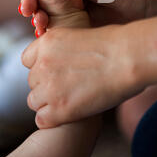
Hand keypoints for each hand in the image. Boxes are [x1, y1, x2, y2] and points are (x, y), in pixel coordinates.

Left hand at [22, 25, 144, 127]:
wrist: (128, 58)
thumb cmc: (114, 45)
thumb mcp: (78, 35)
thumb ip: (61, 49)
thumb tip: (59, 61)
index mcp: (46, 42)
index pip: (27, 60)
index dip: (42, 67)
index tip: (58, 71)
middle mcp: (42, 64)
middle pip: (32, 82)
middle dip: (48, 85)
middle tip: (71, 87)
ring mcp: (49, 88)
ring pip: (34, 101)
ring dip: (49, 103)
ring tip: (72, 100)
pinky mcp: (59, 109)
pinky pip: (41, 120)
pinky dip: (53, 120)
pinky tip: (70, 114)